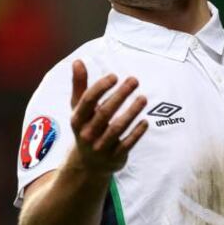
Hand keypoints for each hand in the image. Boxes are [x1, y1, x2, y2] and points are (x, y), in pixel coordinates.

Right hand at [68, 59, 148, 174]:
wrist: (88, 163)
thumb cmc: (86, 127)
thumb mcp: (79, 108)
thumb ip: (79, 85)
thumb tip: (78, 61)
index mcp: (77, 119)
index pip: (88, 100)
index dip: (101, 87)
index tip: (115, 76)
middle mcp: (87, 133)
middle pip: (104, 112)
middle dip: (120, 95)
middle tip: (134, 80)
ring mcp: (100, 146)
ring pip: (117, 128)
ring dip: (131, 112)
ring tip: (143, 98)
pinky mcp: (114, 156)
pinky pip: (127, 143)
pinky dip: (137, 132)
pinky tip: (146, 121)